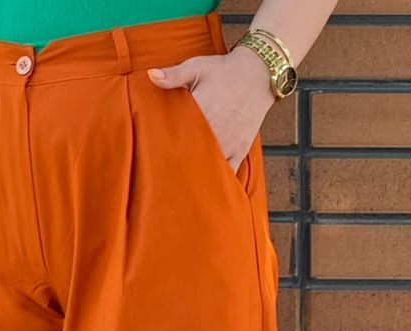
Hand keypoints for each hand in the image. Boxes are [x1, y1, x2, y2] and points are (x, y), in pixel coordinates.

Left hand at [146, 44, 275, 174]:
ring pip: (208, 166)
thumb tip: (151, 75)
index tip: (153, 152)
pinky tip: (203, 185)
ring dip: (194, 173)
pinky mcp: (240, 150)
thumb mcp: (198, 67)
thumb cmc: (225, 69)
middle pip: (191, 155)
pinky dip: (216, 179)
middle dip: (177, 162)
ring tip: (179, 181)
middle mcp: (216, 130)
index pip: (178, 133)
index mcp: (202, 111)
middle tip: (163, 171)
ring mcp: (229, 143)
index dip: (163, 144)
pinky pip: (228, 172)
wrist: (259, 73)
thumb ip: (174, 75)